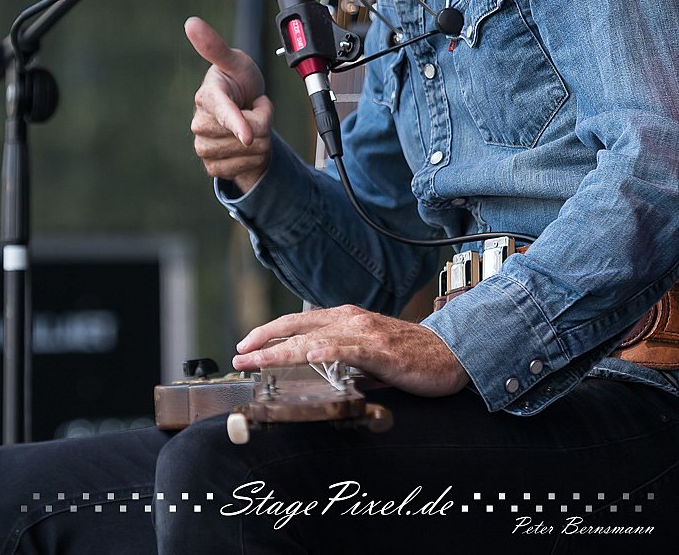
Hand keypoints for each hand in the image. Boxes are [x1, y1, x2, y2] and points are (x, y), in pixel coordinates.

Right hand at [186, 16, 272, 193]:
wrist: (244, 112)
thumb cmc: (239, 81)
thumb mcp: (235, 62)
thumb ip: (215, 46)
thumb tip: (191, 22)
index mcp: (206, 97)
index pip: (223, 112)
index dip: (237, 123)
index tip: (248, 134)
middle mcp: (200, 124)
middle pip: (248, 134)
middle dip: (262, 121)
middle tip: (253, 108)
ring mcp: (204, 147)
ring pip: (250, 152)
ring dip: (261, 140)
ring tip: (251, 125)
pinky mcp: (212, 166)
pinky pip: (245, 169)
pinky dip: (255, 159)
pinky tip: (246, 146)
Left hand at [231, 305, 469, 396]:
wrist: (449, 353)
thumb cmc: (409, 353)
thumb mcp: (367, 351)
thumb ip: (341, 355)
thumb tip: (314, 369)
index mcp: (345, 318)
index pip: (298, 321)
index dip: (269, 332)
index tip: (245, 345)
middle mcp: (350, 320)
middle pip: (298, 327)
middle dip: (264, 341)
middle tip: (239, 355)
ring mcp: (364, 333)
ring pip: (314, 338)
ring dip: (282, 350)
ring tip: (258, 360)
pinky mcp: (380, 350)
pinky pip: (346, 351)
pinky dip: (324, 353)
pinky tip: (308, 358)